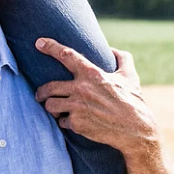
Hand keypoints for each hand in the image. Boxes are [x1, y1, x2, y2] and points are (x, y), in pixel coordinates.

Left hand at [33, 40, 159, 155]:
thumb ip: (123, 59)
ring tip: (55, 109)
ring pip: (50, 105)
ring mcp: (77, 107)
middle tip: (40, 94)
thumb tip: (112, 50)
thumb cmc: (133, 102)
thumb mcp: (131, 77)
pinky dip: (65, 122)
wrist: (135, 131)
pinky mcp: (76, 124)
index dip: (51, 47)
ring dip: (51, 107)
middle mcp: (81, 89)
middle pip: (49, 87)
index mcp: (92, 74)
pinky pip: (61, 121)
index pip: (66, 55)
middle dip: (41, 91)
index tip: (39, 43)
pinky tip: (72, 122)